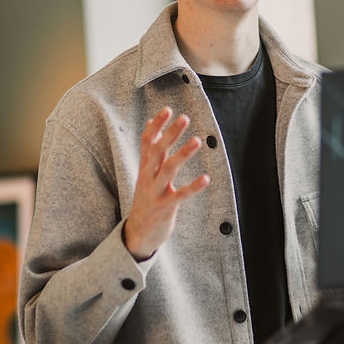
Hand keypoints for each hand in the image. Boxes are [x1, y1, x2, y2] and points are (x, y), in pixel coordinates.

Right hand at [123, 107, 210, 259]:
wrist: (137, 234)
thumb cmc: (146, 199)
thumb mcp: (145, 173)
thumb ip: (149, 150)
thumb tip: (148, 123)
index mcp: (144, 168)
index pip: (147, 142)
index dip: (156, 125)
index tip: (168, 109)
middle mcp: (148, 177)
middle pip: (157, 151)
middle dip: (170, 134)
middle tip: (184, 117)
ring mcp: (155, 193)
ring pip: (168, 170)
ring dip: (182, 154)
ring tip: (197, 140)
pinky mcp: (165, 208)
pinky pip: (180, 196)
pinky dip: (193, 187)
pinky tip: (206, 178)